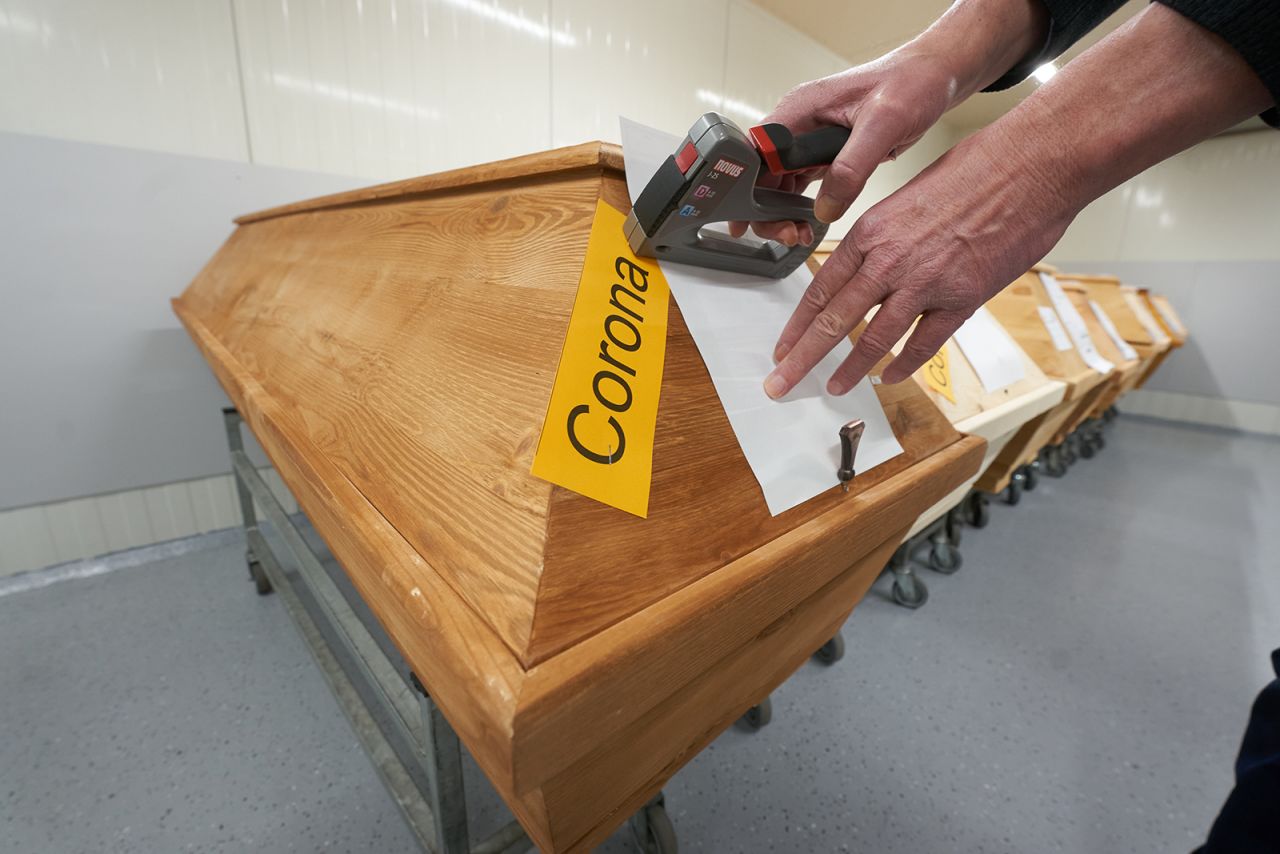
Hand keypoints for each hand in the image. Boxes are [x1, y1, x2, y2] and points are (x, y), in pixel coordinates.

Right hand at [728, 48, 958, 245]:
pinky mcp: (824, 153)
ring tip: (798, 234)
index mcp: (799, 109)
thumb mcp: (883, 123)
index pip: (754, 153)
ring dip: (781, 213)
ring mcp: (809, 140)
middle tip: (786, 234)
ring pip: (778, 184)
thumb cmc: (910, 83)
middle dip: (765, 210)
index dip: (743, 188)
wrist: (933, 78)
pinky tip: (808, 225)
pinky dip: (799, 209)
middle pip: (760, 174)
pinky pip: (800, 185)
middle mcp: (798, 125)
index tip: (744, 218)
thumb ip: (853, 165)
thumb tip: (826, 206)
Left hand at [762, 121, 1077, 398]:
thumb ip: (884, 237)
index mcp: (870, 232)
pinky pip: (925, 343)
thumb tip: (866, 267)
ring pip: (874, 339)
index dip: (797, 325)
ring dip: (849, 369)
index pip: (821, 289)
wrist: (1029, 165)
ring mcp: (925, 283)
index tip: (781, 348)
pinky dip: (905, 365)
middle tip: (780, 384)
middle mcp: (889, 260)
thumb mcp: (907, 197)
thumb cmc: (973, 170)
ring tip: (832, 389)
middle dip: (802, 359)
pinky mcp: (962, 299)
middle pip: (834, 320)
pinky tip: (890, 378)